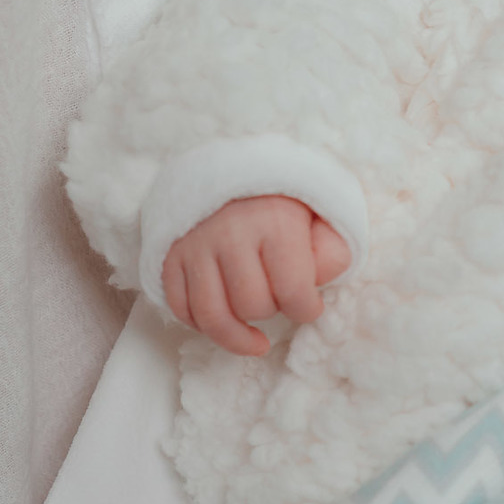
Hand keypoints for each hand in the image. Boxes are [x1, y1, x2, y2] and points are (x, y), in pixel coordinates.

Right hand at [161, 194, 350, 354]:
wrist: (236, 165)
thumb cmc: (285, 200)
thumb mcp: (324, 217)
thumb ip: (331, 254)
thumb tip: (312, 290)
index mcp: (275, 222)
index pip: (294, 294)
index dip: (307, 310)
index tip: (309, 303)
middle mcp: (230, 234)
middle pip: (252, 307)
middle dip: (272, 310)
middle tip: (278, 293)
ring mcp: (195, 245)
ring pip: (212, 316)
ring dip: (236, 333)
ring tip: (255, 338)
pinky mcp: (172, 255)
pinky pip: (180, 308)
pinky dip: (200, 325)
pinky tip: (224, 321)